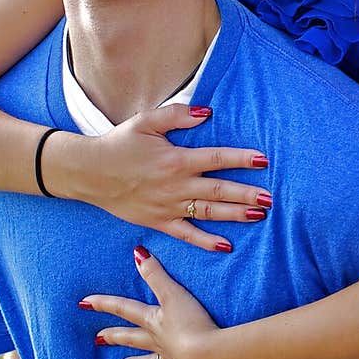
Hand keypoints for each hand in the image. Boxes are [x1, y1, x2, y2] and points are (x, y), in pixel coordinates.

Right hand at [56, 104, 271, 252]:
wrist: (89, 172)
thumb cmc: (119, 144)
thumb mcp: (146, 121)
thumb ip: (177, 115)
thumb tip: (207, 112)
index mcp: (176, 159)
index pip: (217, 158)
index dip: (241, 159)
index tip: (263, 160)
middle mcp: (176, 185)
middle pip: (219, 190)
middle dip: (246, 194)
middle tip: (270, 197)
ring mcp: (168, 206)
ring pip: (209, 212)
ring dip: (235, 214)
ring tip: (259, 215)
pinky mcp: (159, 222)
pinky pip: (187, 234)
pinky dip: (207, 241)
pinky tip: (227, 245)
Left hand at [81, 246, 222, 358]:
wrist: (211, 355)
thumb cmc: (193, 322)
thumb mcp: (174, 294)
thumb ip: (156, 274)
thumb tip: (137, 253)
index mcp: (154, 322)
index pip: (124, 309)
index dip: (104, 304)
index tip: (83, 303)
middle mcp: (159, 342)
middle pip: (132, 338)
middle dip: (114, 337)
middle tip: (97, 339)